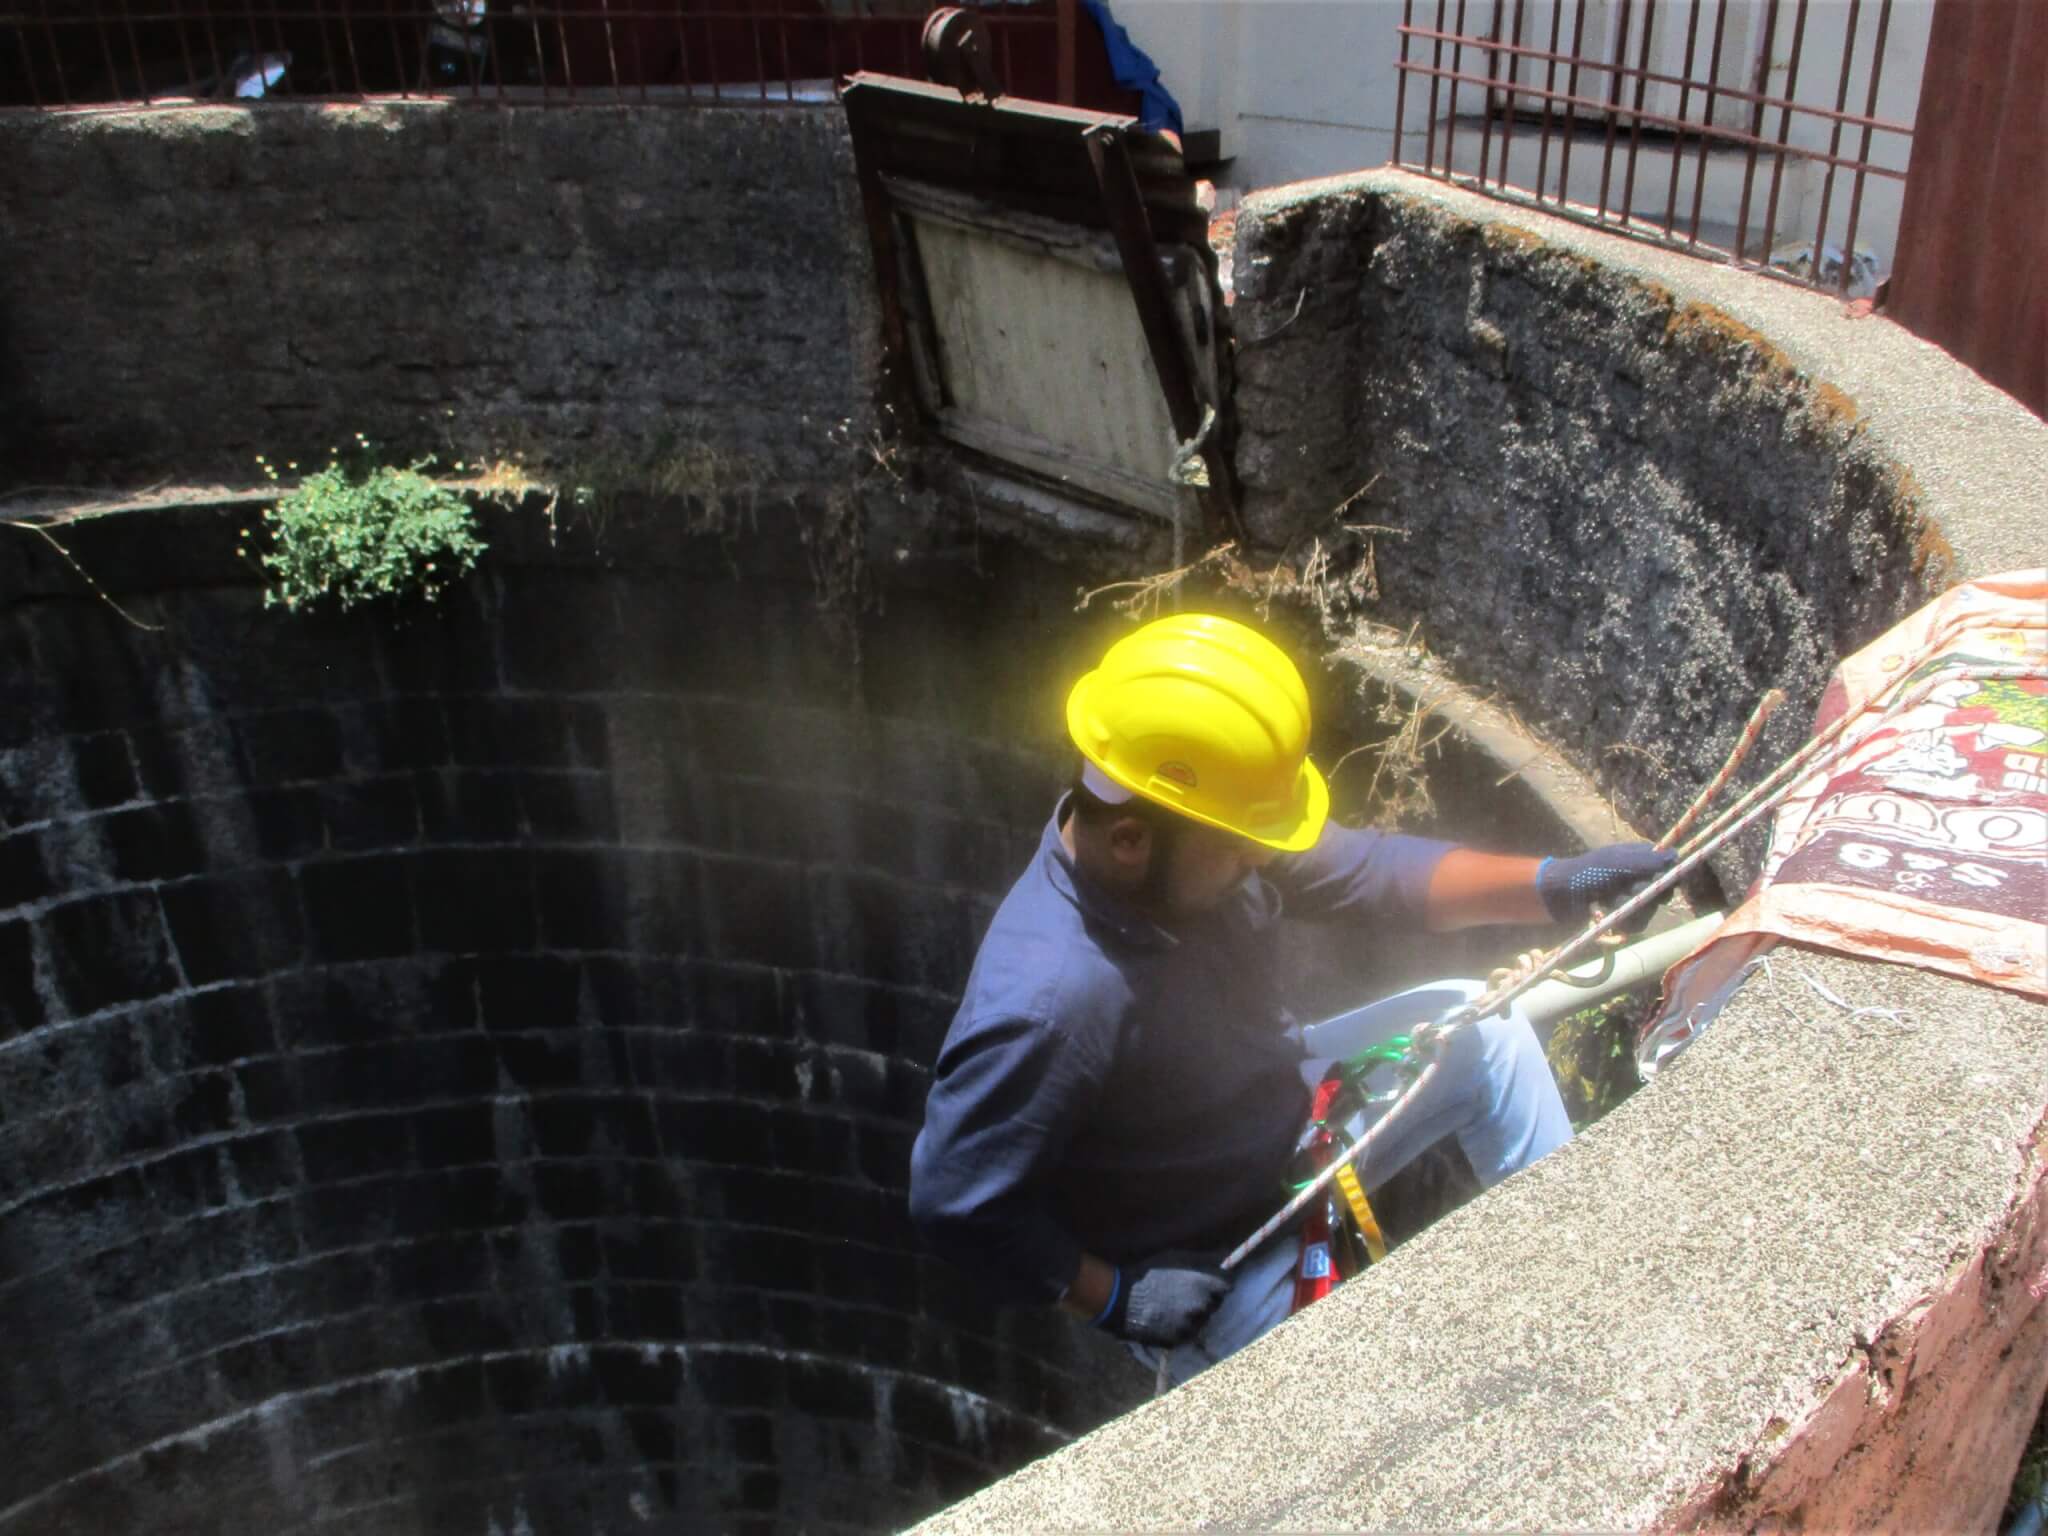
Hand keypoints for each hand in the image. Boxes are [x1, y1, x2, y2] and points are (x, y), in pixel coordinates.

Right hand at [1098, 1250, 1229, 1345]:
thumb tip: (1226, 1254)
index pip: (1227, 1285)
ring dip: (1196, 1313)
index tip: (1210, 1281)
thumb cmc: (1149, 1273)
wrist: (1122, 1300)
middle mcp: (1202, 1306)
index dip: (1219, 1282)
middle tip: (1187, 1293)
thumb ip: (1203, 1258)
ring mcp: (1191, 1325)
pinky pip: (1189, 1332)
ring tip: (1175, 1306)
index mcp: (1204, 1284)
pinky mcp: (1180, 1340)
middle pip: (1216, 1303)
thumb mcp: (1175, 1257)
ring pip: (1203, 1319)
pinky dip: (1183, 1327)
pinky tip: (1167, 1318)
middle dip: (1207, 1298)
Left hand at [1535, 842, 1673, 926]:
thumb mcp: (1617, 863)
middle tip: (1629, 890)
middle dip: (1646, 895)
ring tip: (1611, 904)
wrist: (1560, 897)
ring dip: (1632, 910)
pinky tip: (1611, 916)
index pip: (1667, 865)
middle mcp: (1637, 876)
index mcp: (1637, 857)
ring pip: (1650, 909)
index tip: (1664, 883)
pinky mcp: (1623, 914)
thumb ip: (1647, 861)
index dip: (1668, 876)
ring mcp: (1630, 896)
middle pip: (1661, 890)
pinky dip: (1625, 922)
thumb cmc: (1586, 873)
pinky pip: (1638, 923)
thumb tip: (1677, 856)